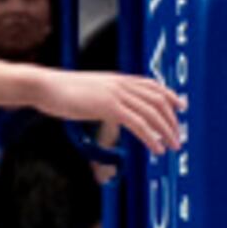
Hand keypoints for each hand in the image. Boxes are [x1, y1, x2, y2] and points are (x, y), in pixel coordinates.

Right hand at [36, 70, 186, 154]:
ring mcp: (116, 94)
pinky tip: (155, 148)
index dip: (170, 96)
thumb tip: (111, 108)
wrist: (45, 86)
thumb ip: (105, 96)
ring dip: (165, 131)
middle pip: (157, 100)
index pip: (152, 85)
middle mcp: (121, 84)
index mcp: (118, 79)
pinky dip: (150, 136)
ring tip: (171, 146)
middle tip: (177, 137)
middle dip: (171, 120)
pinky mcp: (109, 107)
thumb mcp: (90, 90)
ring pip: (151, 113)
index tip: (181, 107)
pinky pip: (137, 123)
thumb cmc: (62, 91)